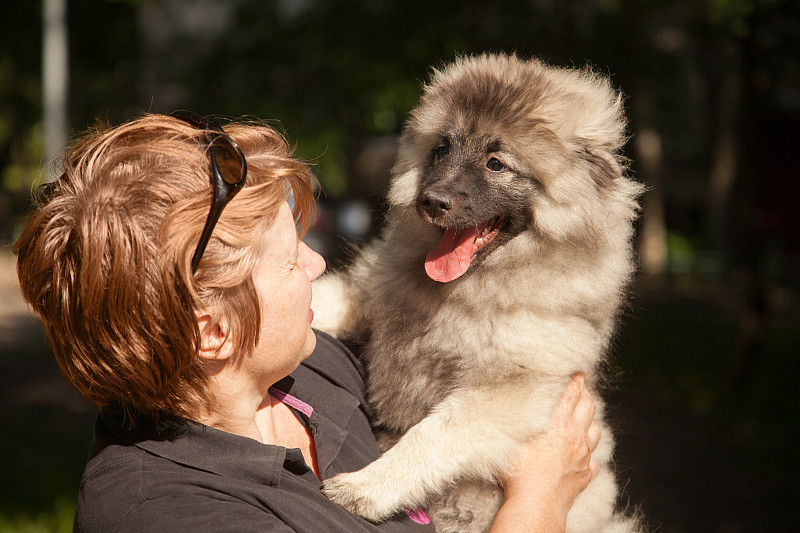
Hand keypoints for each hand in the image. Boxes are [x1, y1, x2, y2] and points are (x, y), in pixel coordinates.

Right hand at [490, 373, 600, 532]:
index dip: (576, 381)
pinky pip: (593, 462)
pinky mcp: (584, 476)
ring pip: (596, 433)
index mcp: (558, 424)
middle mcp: (575, 437)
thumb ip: (513, 420)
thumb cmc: (519, 471)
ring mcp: (582, 457)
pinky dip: (590, 456)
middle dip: (586, 396)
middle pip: (589, 408)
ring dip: (591, 423)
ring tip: (584, 420)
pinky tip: (584, 457)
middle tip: (582, 390)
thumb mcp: (511, 438)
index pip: (572, 394)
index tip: (579, 372)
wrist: (536, 504)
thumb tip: (504, 405)